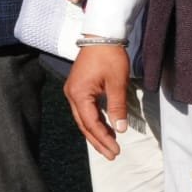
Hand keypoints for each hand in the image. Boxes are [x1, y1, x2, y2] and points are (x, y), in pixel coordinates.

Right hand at [63, 43, 131, 159]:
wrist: (101, 36)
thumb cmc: (109, 57)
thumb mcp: (117, 83)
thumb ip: (117, 107)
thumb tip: (120, 129)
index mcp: (78, 94)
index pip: (91, 123)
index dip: (103, 138)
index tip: (117, 150)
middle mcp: (71, 94)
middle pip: (83, 124)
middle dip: (97, 141)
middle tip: (112, 155)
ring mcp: (73, 91)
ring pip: (83, 118)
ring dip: (95, 133)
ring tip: (109, 146)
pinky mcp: (78, 87)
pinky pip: (84, 110)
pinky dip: (94, 121)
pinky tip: (105, 128)